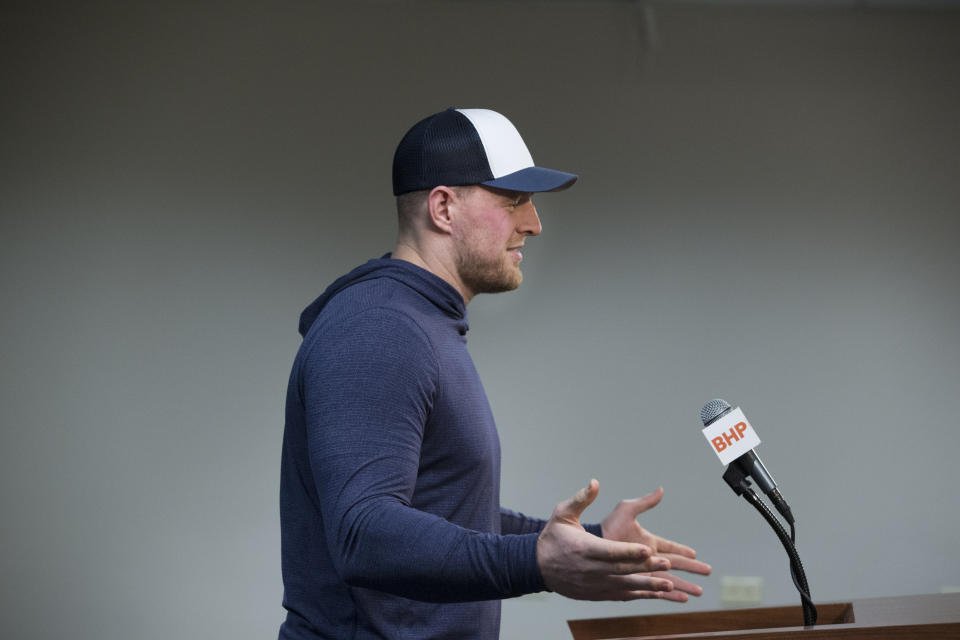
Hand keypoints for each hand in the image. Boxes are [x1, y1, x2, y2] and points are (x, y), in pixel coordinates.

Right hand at [537, 479, 675, 600]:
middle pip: (622, 569)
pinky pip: (621, 595)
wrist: (537, 566)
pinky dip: (640, 594)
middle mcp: (590, 569)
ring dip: (648, 585)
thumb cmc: (553, 537)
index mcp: (583, 548)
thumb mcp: (562, 514)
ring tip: (669, 583)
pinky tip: (657, 593)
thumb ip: (580, 499)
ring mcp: (594, 584)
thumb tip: (595, 483)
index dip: (629, 551)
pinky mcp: (596, 594)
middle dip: (645, 567)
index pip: (610, 551)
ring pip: (625, 586)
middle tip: (667, 564)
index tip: (648, 549)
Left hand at [601, 486, 711, 601]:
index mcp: (649, 542)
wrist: (591, 547)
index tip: (695, 554)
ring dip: (684, 585)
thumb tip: (660, 489)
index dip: (683, 550)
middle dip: (692, 569)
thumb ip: (645, 502)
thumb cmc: (607, 527)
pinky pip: (657, 590)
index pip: (671, 547)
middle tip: (707, 571)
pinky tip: (681, 600)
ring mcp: (643, 571)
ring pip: (669, 580)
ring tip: (698, 592)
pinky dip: (670, 595)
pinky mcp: (637, 581)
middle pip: (676, 564)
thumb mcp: (626, 510)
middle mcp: (649, 558)